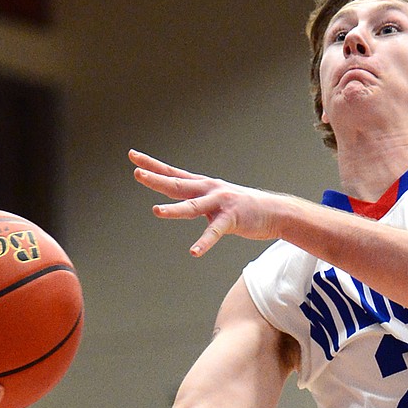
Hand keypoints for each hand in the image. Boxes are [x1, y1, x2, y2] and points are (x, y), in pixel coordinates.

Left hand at [131, 150, 276, 255]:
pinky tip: (194, 252)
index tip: (133, 156)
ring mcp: (220, 203)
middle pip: (177, 184)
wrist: (274, 211)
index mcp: (202, 185)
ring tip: (157, 211)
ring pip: (193, 207)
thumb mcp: (215, 199)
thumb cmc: (242, 207)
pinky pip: (214, 232)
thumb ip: (196, 200)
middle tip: (137, 173)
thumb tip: (179, 202)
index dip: (152, 165)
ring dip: (174, 209)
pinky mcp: (232, 219)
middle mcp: (208, 189)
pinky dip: (204, 243)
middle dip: (156, 179)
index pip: (172, 173)